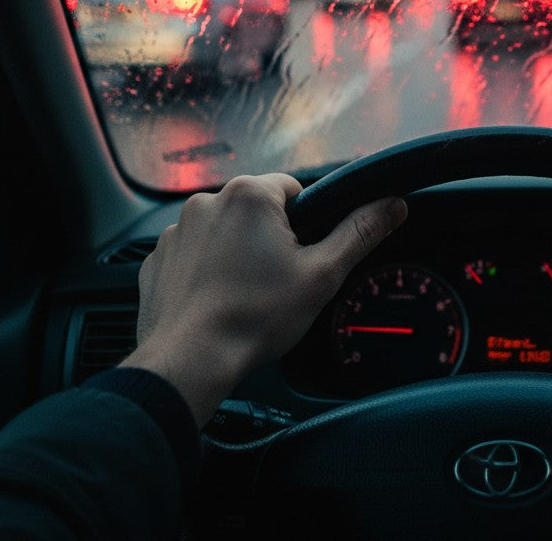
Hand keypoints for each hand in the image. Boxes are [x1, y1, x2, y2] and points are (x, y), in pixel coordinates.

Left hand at [121, 173, 406, 425]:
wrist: (189, 363)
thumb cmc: (256, 317)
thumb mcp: (322, 275)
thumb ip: (360, 233)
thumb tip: (394, 205)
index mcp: (250, 194)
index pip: (293, 189)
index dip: (306, 224)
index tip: (302, 257)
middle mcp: (207, 201)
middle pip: (257, 209)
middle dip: (270, 237)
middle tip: (277, 279)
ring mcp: (176, 230)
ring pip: (224, 230)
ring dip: (237, 251)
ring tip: (245, 293)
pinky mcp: (157, 259)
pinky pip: (193, 253)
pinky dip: (206, 269)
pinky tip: (217, 300)